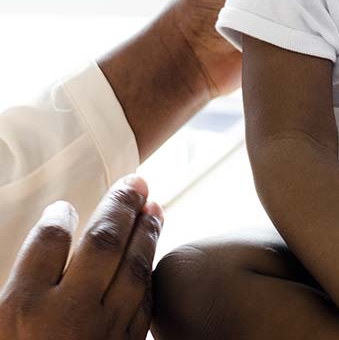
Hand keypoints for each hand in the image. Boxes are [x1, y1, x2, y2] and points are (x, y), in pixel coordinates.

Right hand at [0, 176, 163, 339]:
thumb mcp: (1, 324)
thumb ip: (21, 282)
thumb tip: (45, 237)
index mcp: (24, 308)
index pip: (49, 241)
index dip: (59, 217)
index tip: (64, 208)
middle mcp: (69, 315)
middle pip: (103, 243)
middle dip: (121, 206)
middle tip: (136, 182)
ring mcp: (106, 332)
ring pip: (135, 269)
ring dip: (147, 233)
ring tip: (153, 207)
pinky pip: (145, 303)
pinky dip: (148, 274)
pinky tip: (150, 256)